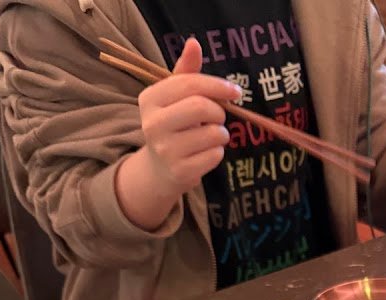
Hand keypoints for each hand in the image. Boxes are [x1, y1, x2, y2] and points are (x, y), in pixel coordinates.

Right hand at [138, 37, 239, 197]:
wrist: (160, 169)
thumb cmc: (173, 125)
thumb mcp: (174, 97)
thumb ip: (186, 72)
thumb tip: (194, 43)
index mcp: (150, 99)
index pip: (190, 84)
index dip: (217, 86)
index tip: (235, 91)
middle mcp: (153, 124)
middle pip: (201, 107)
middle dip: (219, 111)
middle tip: (219, 116)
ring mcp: (166, 150)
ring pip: (213, 133)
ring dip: (221, 134)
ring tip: (211, 136)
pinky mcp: (180, 171)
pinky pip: (215, 156)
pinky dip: (218, 153)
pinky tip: (206, 152)